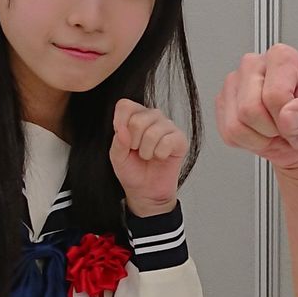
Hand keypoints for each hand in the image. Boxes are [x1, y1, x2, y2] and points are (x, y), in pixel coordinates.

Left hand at [109, 99, 186, 215]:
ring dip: (147, 151)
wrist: (146, 191)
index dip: (120, 123)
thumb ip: (118, 142)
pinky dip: (160, 154)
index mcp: (136, 116)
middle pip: (138, 120)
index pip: (125, 106)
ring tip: (148, 156)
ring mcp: (168, 127)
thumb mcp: (117, 157)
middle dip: (133, 142)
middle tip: (137, 151)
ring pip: (152, 132)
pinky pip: (167, 141)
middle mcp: (153, 117)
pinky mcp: (180, 139)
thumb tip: (122, 130)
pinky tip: (160, 157)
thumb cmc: (132, 171)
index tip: (122, 139)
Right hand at [216, 44, 297, 176]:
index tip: (297, 119)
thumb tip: (288, 115)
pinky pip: (229, 133)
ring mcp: (234, 82)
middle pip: (250, 109)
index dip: (286, 118)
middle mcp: (254, 64)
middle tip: (285, 125)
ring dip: (259, 137)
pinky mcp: (223, 102)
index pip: (274, 95)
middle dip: (271, 128)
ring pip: (237, 124)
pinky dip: (248, 142)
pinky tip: (260, 131)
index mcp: (282, 58)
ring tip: (273, 128)